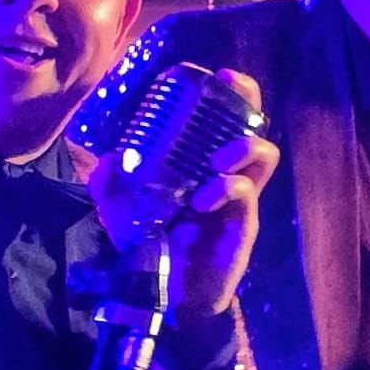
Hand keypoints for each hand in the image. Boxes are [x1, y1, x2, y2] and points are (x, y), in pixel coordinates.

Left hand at [90, 70, 279, 320]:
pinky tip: (205, 199)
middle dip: (247, 100)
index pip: (222, 119)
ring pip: (263, 156)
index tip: (217, 76)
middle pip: (253, 125)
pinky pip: (246, 194)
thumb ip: (110, 185)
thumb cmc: (153, 246)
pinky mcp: (243, 223)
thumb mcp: (122, 212)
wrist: (169, 294)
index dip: (226, 94)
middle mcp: (226, 173)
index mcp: (202, 163)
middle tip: (234, 88)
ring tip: (219, 159)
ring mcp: (239, 198)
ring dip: (244, 147)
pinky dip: (228, 188)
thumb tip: (106, 158)